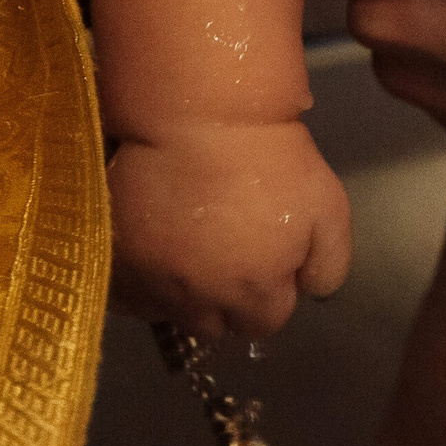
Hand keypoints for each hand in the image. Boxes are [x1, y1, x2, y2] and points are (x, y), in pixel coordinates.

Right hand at [107, 125, 351, 340]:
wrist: (201, 119)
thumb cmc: (273, 160)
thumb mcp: (329, 211)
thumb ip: (328, 265)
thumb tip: (311, 294)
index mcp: (255, 292)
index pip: (264, 325)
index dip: (270, 298)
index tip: (267, 267)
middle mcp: (200, 300)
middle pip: (215, 326)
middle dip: (228, 304)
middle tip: (229, 260)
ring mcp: (153, 283)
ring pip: (171, 313)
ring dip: (184, 295)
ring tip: (191, 255)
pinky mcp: (116, 260)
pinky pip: (130, 294)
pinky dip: (144, 284)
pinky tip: (157, 254)